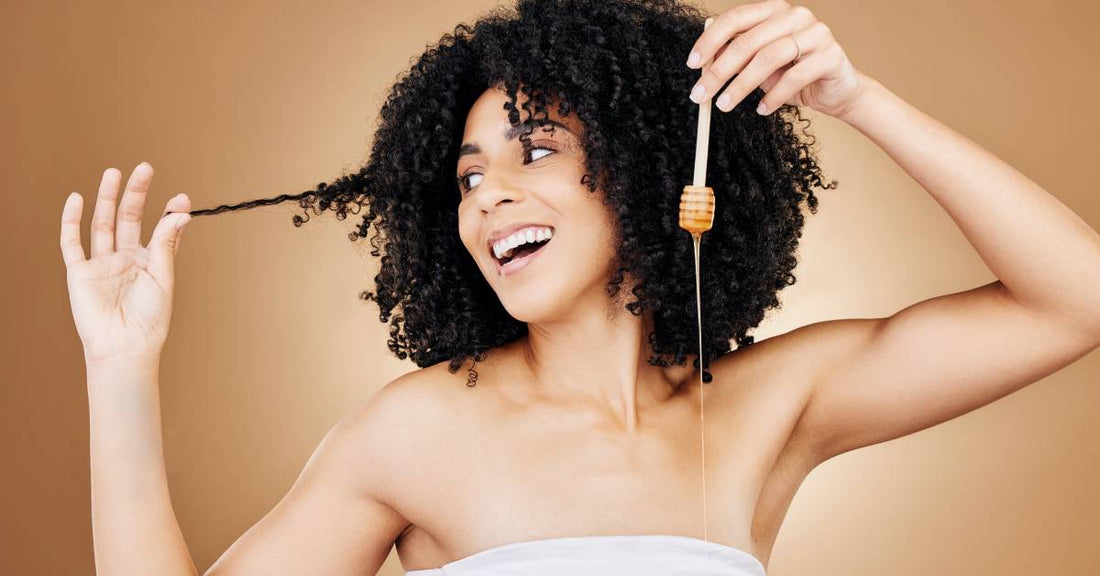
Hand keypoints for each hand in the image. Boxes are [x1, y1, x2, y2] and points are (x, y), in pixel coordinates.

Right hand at [60, 162, 192, 364]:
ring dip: (108, 198)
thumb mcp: (163, 277)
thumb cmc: (149, 319)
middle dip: (137, 194)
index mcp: (150, 262)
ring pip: (103, 223)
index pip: (159, 230)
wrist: (124, 346)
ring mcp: (102, 263)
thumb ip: (166, 244)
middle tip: (145, 168)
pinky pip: (72, 242)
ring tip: (115, 173)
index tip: (182, 198)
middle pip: (130, 218)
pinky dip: (72, 220)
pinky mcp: (79, 272)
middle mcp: (126, 259)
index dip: (169, 212)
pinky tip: (77, 198)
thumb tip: (181, 212)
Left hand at [686, 0, 866, 118]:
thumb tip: (704, 58)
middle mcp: (795, 15)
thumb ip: (736, 56)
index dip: (710, 40)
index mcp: (773, 10)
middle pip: (748, 41)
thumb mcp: (758, 66)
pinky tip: (762, 109)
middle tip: (700, 94)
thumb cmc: (793, 75)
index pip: (735, 18)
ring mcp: (815, 33)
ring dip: (742, 85)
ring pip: (769, 57)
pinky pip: (794, 77)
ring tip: (724, 105)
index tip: (692, 64)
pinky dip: (773, 97)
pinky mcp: (830, 55)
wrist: (836, 91)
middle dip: (719, 70)